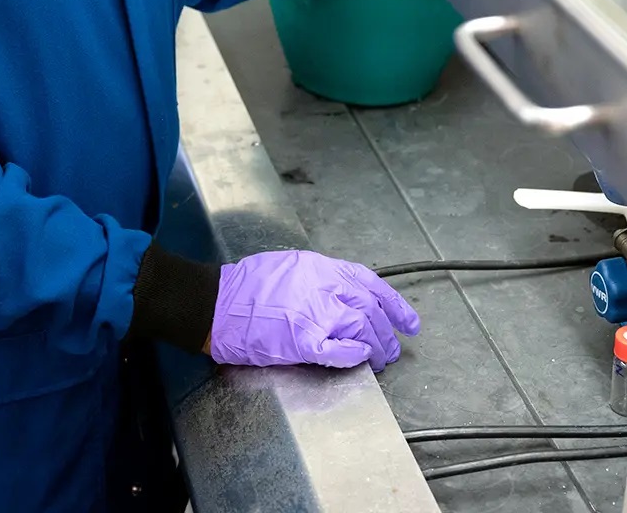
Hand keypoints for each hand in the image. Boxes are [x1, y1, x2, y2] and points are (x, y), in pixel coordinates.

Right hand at [208, 249, 419, 372]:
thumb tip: (346, 295)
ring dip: (375, 348)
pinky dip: (354, 355)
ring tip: (379, 360)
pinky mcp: (301, 341)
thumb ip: (322, 279)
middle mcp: (323, 288)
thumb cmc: (247, 286)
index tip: (410, 322)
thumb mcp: (291, 266)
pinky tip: (359, 360)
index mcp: (321, 268)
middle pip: (370, 310)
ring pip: (361, 330)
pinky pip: (339, 351)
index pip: (371, 284)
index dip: (395, 305)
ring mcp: (314, 314)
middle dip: (386, 333)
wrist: (216, 303)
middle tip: (391, 349)